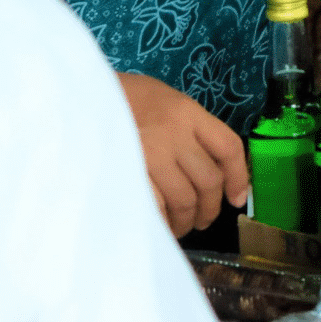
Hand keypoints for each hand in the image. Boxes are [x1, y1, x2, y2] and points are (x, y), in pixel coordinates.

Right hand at [118, 72, 248, 236]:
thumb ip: (187, 128)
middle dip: (209, 208)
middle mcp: (175, 133)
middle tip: (201, 220)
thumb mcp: (163, 99)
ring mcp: (151, 154)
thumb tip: (208, 166)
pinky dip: (162, 222)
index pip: (228, 147)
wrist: (81, 94)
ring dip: (187, 220)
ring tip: (180, 227)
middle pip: (209, 180)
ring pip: (185, 198)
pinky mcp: (128, 172)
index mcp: (188, 112)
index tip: (238, 198)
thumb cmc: (123, 97)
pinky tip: (161, 226)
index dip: (239, 177)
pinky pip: (156, 207)